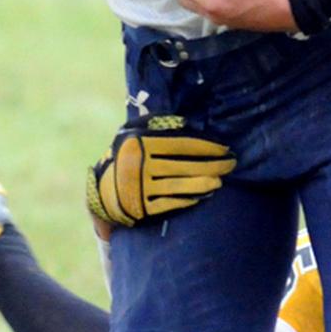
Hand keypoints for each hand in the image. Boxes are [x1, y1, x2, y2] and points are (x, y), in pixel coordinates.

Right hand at [86, 115, 236, 226]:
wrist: (99, 193)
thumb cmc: (125, 157)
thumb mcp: (134, 135)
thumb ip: (158, 127)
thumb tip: (187, 123)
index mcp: (140, 143)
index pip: (182, 144)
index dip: (207, 146)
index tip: (225, 148)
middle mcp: (140, 164)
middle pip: (185, 165)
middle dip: (213, 165)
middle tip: (231, 164)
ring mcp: (140, 187)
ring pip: (180, 185)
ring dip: (204, 183)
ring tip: (219, 181)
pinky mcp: (141, 207)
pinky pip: (170, 203)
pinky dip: (188, 199)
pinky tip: (202, 196)